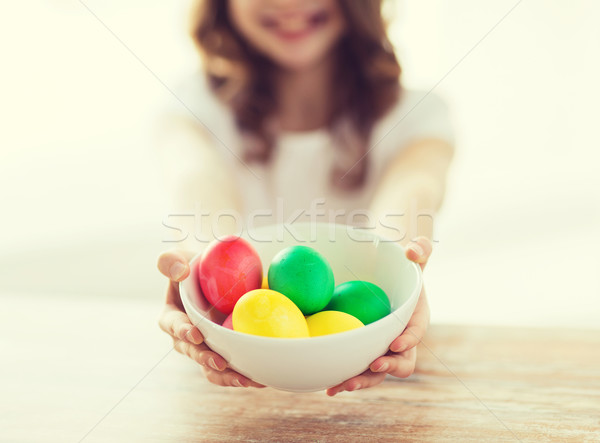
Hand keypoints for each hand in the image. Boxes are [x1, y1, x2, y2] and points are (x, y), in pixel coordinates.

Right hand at [157, 249, 264, 387]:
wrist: (219, 277)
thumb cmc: (196, 267)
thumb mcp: (180, 258)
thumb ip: (171, 261)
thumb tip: (181, 272)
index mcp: (173, 316)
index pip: (173, 326)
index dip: (183, 331)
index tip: (196, 334)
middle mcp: (188, 337)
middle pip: (193, 352)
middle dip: (205, 359)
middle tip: (220, 362)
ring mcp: (207, 347)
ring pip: (212, 368)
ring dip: (226, 376)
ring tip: (244, 379)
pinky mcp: (225, 353)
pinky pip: (231, 369)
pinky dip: (244, 375)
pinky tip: (261, 378)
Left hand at [326, 236, 431, 395]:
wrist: (384, 278)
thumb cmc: (400, 266)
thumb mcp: (414, 252)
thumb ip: (420, 248)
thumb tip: (412, 250)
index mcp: (416, 318)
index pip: (417, 331)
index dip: (409, 339)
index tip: (396, 343)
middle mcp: (401, 340)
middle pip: (402, 362)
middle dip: (388, 368)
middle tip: (372, 365)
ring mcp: (382, 350)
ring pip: (377, 374)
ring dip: (362, 382)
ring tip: (342, 386)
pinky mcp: (364, 354)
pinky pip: (357, 371)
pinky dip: (343, 380)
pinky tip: (326, 387)